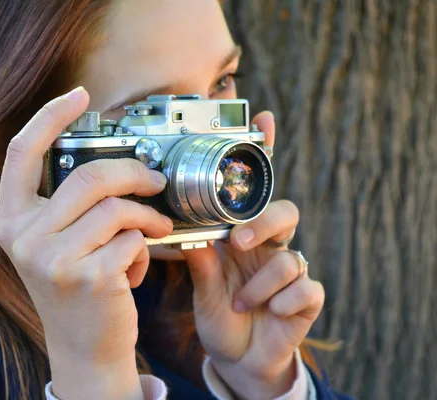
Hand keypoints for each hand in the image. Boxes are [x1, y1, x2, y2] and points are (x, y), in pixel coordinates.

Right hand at [0, 87, 172, 399]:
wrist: (84, 347)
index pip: (23, 152)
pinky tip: (134, 268)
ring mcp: (53, 259)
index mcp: (11, 221)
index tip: (79, 95)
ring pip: (118, 209)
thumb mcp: (55, 243)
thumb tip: (116, 162)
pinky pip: (134, 239)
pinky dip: (144, 249)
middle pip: (91, 176)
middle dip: (135, 174)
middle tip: (157, 182)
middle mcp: (24, 238)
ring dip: (148, 217)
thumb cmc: (75, 287)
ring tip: (154, 231)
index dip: (51, 116)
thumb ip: (67, 204)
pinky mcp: (89, 277)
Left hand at [182, 112, 324, 399]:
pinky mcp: (306, 299)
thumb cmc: (220, 313)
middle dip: (263, 224)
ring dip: (261, 282)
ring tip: (240, 302)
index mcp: (243, 236)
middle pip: (285, 211)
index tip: (263, 119)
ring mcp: (290, 272)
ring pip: (291, 256)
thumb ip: (200, 260)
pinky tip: (267, 313)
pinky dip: (283, 302)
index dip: (263, 156)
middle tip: (238, 242)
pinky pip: (306, 288)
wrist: (236, 358)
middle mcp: (269, 247)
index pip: (255, 192)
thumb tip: (191, 234)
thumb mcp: (203, 286)